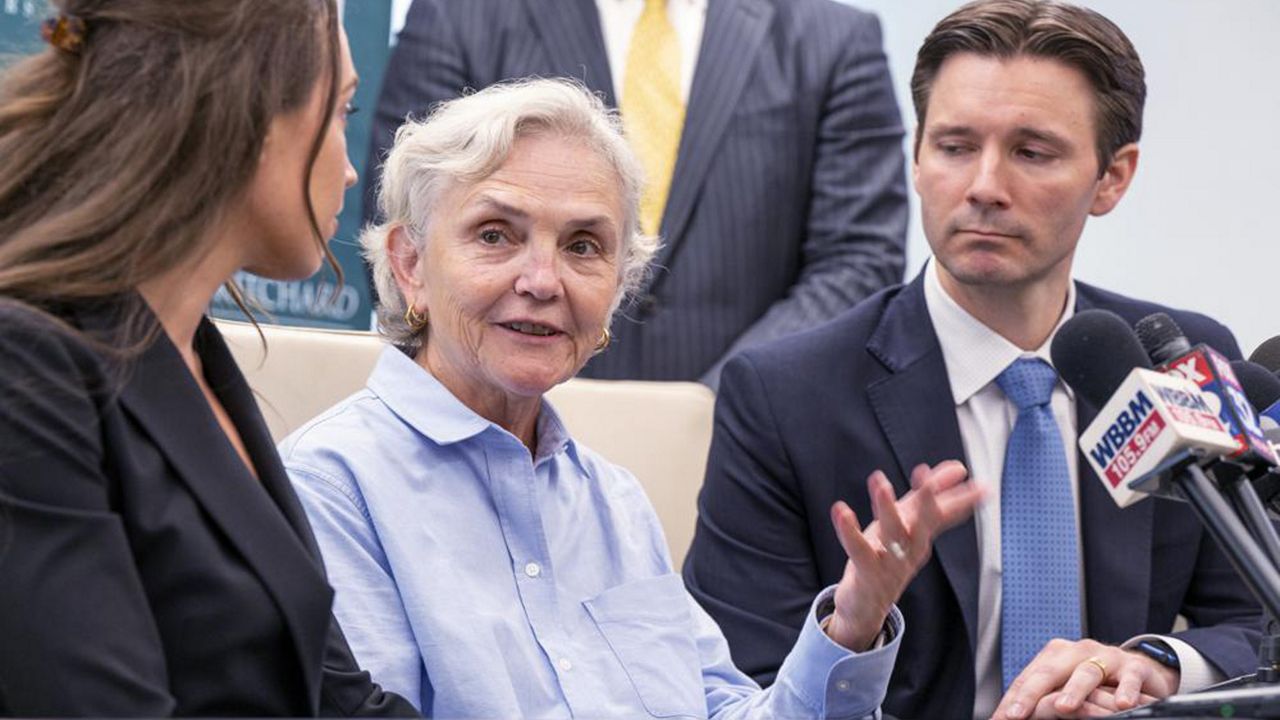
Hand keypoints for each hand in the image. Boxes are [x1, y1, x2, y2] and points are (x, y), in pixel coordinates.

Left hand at [824, 461, 983, 650]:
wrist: (868, 605)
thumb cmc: (889, 558)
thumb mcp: (909, 524)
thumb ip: (928, 498)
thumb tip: (955, 470)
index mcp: (919, 535)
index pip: (942, 512)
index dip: (955, 495)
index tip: (962, 471)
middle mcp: (909, 548)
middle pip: (922, 523)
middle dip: (925, 500)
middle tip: (925, 477)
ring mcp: (889, 561)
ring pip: (892, 534)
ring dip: (886, 508)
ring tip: (881, 483)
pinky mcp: (866, 571)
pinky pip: (858, 550)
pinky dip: (849, 531)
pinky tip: (842, 510)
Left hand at [993, 638, 1178, 718]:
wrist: (1141, 671)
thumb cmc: (1098, 682)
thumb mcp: (1067, 686)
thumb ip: (1044, 698)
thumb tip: (1011, 717)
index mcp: (1056, 655)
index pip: (1029, 678)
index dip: (1014, 699)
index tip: (1001, 718)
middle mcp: (1078, 652)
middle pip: (1050, 671)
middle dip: (1031, 694)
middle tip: (1018, 713)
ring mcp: (1106, 657)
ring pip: (1086, 672)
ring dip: (1074, 690)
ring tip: (1064, 706)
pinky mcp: (1134, 667)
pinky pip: (1129, 678)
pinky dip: (1126, 690)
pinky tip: (1122, 704)